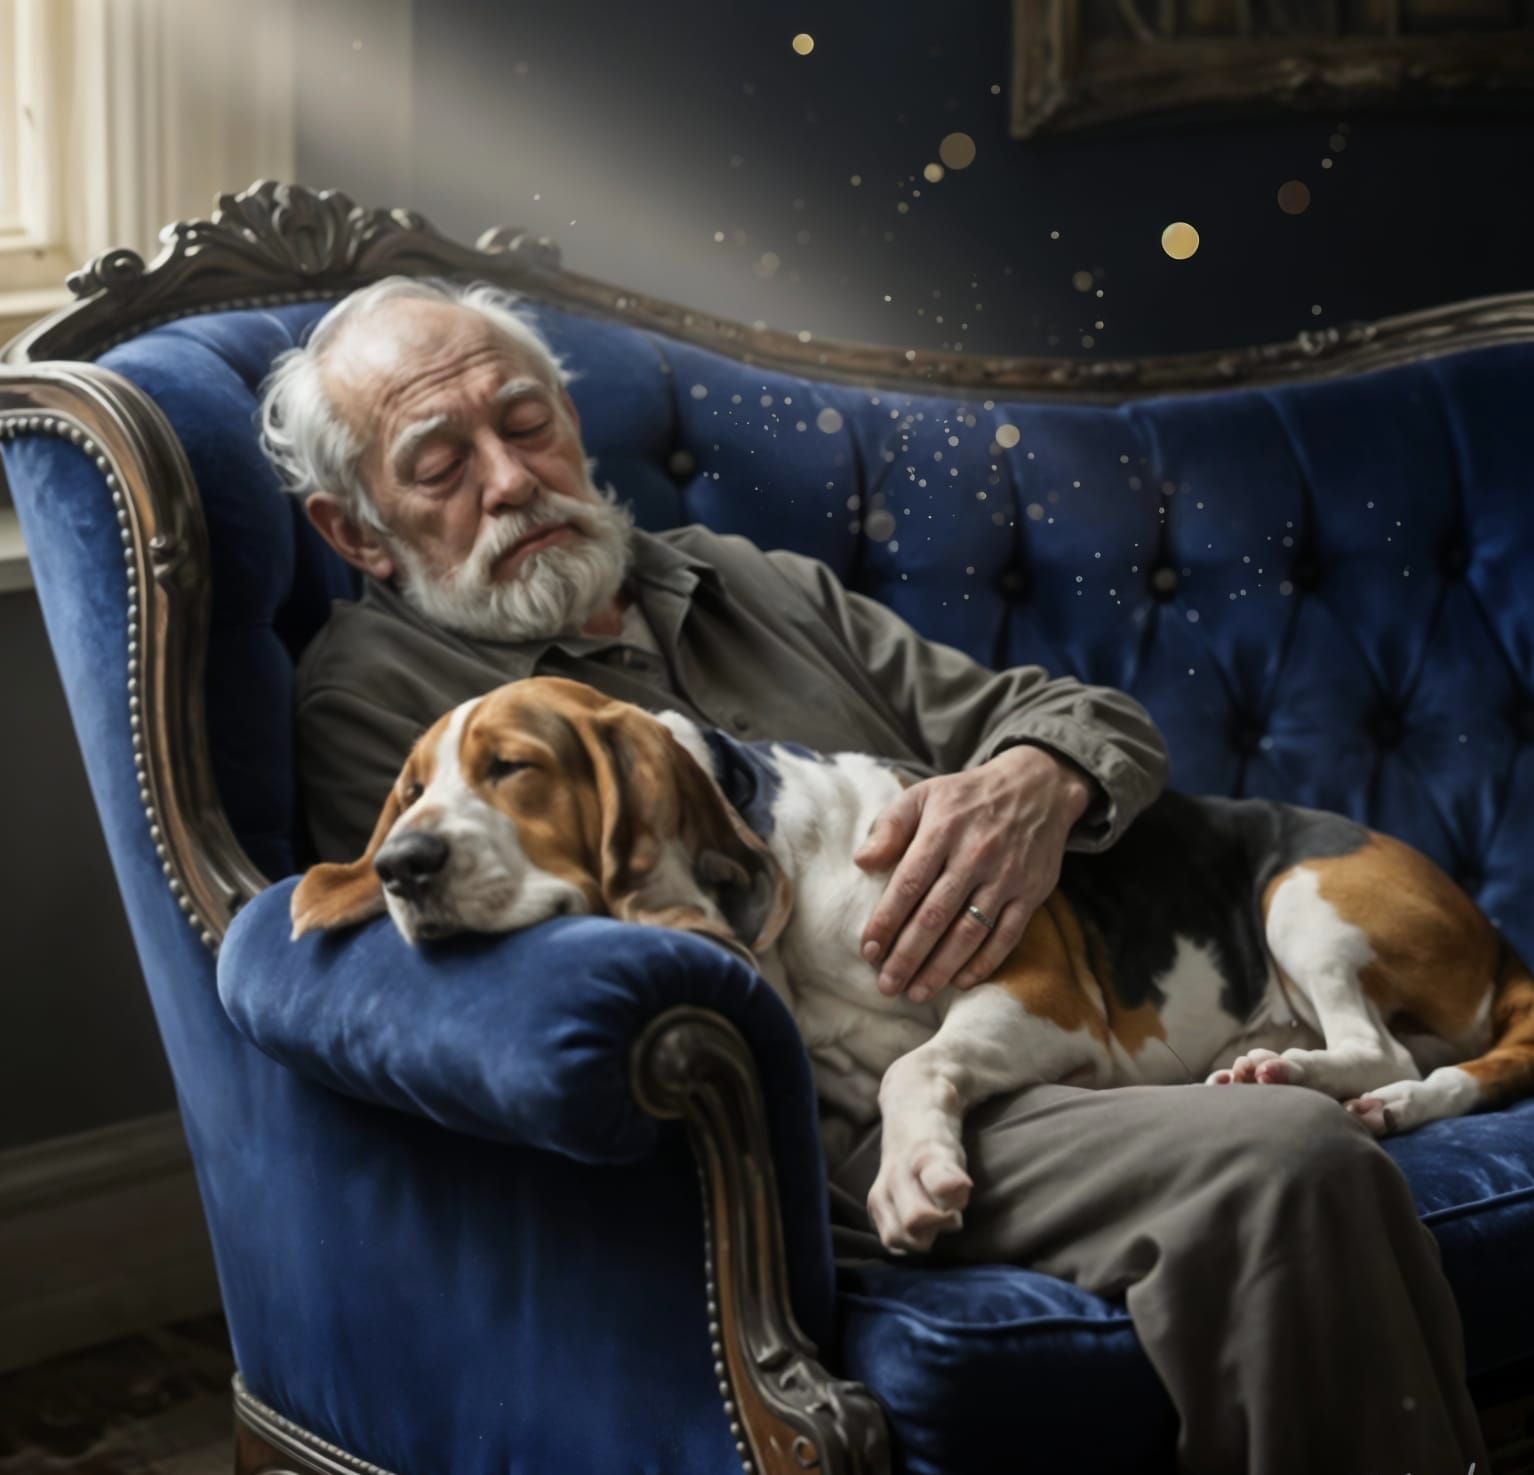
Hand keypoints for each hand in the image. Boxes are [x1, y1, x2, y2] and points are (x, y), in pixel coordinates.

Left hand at [854, 747, 1093, 1003]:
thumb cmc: (968, 796)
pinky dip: (984, 963)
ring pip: (969, 932)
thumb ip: (891, 826)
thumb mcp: (924, 795)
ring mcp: (1006, 877)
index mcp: (942, 831)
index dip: (886, 921)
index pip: (908, 884)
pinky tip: (961, 982)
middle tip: (886, 985)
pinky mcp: (1031, 893)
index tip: (868, 950)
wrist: (1037, 787)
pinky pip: (1007, 936)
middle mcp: (975, 856)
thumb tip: (862, 861)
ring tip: (916, 993)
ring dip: (941, 968)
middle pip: (935, 916)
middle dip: (908, 956)